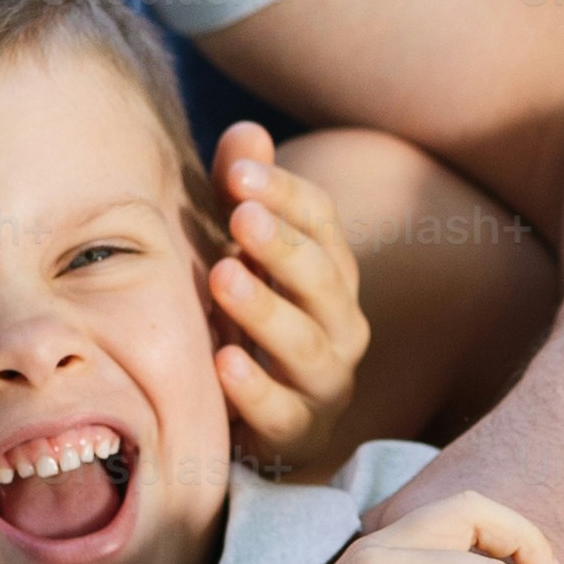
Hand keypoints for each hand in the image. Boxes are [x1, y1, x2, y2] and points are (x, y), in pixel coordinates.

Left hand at [205, 125, 370, 471]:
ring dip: (267, 310)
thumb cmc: (243, 317)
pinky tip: (223, 362)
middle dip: (283, 247)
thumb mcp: (237, 249)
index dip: (286, 195)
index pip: (322, 222)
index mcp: (329, 270)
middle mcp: (340, 322)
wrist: (249, 417)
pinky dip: (256, 390)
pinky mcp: (299, 433)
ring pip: (309, 346)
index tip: (238, 174)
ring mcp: (325, 381)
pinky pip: (285, 414)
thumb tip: (246, 130)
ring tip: (223, 277)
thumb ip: (241, 192)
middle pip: (324, 279)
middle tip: (242, 217)